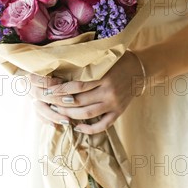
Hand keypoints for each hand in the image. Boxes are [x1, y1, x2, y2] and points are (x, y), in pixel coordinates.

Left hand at [28, 51, 144, 133]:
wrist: (140, 69)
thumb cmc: (119, 60)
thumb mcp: (104, 57)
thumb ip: (88, 63)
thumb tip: (64, 63)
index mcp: (104, 76)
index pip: (77, 86)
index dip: (61, 89)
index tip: (47, 90)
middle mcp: (108, 91)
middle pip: (79, 102)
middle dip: (61, 103)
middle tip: (48, 102)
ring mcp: (114, 103)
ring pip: (88, 114)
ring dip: (70, 115)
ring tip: (58, 112)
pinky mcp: (118, 112)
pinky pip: (102, 125)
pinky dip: (89, 129)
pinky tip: (77, 128)